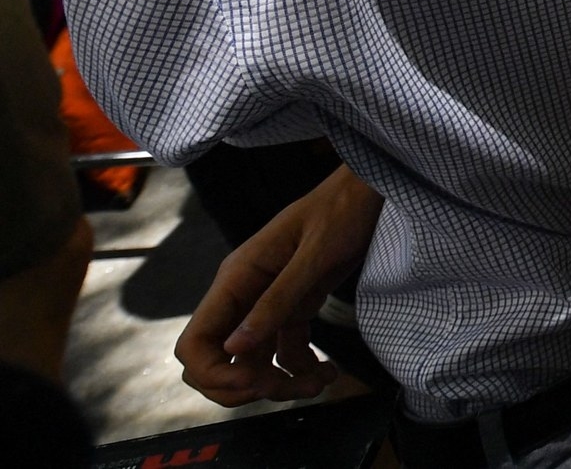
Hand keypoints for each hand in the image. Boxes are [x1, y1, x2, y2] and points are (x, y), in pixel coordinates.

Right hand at [175, 163, 378, 405]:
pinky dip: (302, 369)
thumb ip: (277, 300)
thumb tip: (234, 349)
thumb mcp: (314, 255)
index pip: (194, 343)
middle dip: (247, 386)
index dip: (213, 374)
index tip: (253, 382)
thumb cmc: (342, 210)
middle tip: (287, 387)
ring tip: (321, 382)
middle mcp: (244, 296)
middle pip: (218, 362)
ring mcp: (268, 303)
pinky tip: (328, 371)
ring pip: (253, 362)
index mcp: (236, 279)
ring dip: (282, 384)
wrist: (371, 189)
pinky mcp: (295, 307)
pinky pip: (285, 351)